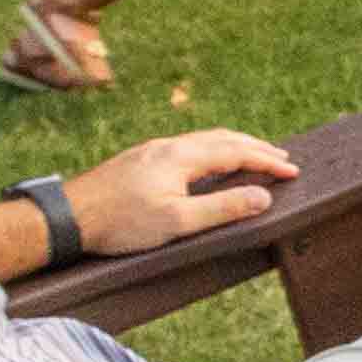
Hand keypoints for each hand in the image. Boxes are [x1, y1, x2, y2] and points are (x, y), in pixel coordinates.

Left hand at [66, 125, 294, 255]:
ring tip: (252, 156)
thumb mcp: (177, 222)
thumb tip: (263, 197)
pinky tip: (207, 165)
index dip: (266, 160)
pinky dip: (212, 152)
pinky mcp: (140, 160)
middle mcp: (168, 146)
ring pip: (203, 141)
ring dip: (233, 147)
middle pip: (222, 138)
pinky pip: (188, 147)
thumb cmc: (120, 222)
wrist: (68, 216)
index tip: (292, 170)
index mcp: (181, 156)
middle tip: (281, 159)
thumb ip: (222, 209)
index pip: (236, 152)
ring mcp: (152, 151)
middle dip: (255, 148)